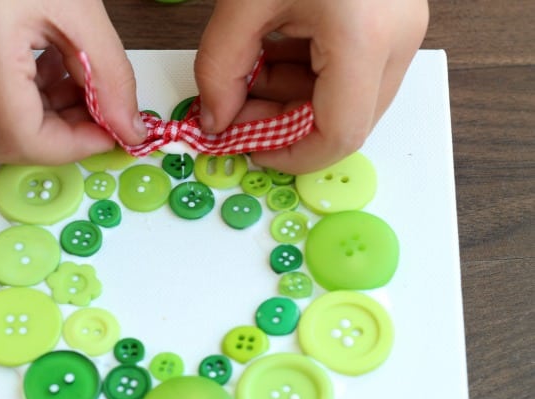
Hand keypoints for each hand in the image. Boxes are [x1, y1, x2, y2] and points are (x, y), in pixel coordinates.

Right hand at [0, 0, 145, 163]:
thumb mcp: (78, 10)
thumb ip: (110, 77)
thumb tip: (128, 128)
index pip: (23, 139)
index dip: (73, 146)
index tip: (108, 133)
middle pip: (3, 143)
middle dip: (58, 137)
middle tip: (94, 113)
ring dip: (40, 120)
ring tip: (74, 83)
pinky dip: (17, 101)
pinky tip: (44, 69)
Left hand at [195, 0, 428, 172]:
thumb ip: (221, 69)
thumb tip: (216, 120)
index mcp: (365, 35)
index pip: (339, 133)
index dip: (291, 155)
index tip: (250, 148)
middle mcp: (397, 38)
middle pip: (345, 121)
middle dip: (286, 125)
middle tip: (239, 111)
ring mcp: (401, 31)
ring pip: (348, 101)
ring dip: (293, 100)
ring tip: (250, 73)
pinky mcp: (392, 23)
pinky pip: (351, 74)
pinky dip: (307, 76)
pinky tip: (274, 53)